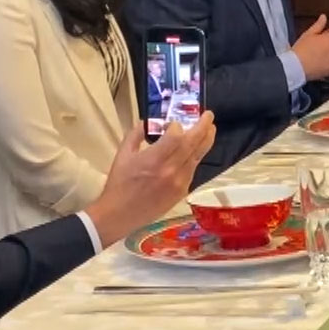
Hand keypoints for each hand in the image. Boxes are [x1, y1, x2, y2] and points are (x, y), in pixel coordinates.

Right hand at [83, 115, 217, 247]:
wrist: (120, 214)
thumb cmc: (119, 183)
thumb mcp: (122, 154)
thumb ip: (136, 134)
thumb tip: (149, 122)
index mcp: (155, 159)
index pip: (177, 135)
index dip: (176, 125)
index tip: (170, 123)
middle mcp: (171, 170)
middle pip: (194, 143)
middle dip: (204, 126)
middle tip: (209, 115)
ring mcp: (180, 181)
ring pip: (198, 156)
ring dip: (205, 140)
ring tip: (209, 129)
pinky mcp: (183, 191)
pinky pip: (193, 169)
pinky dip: (194, 157)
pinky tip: (193, 151)